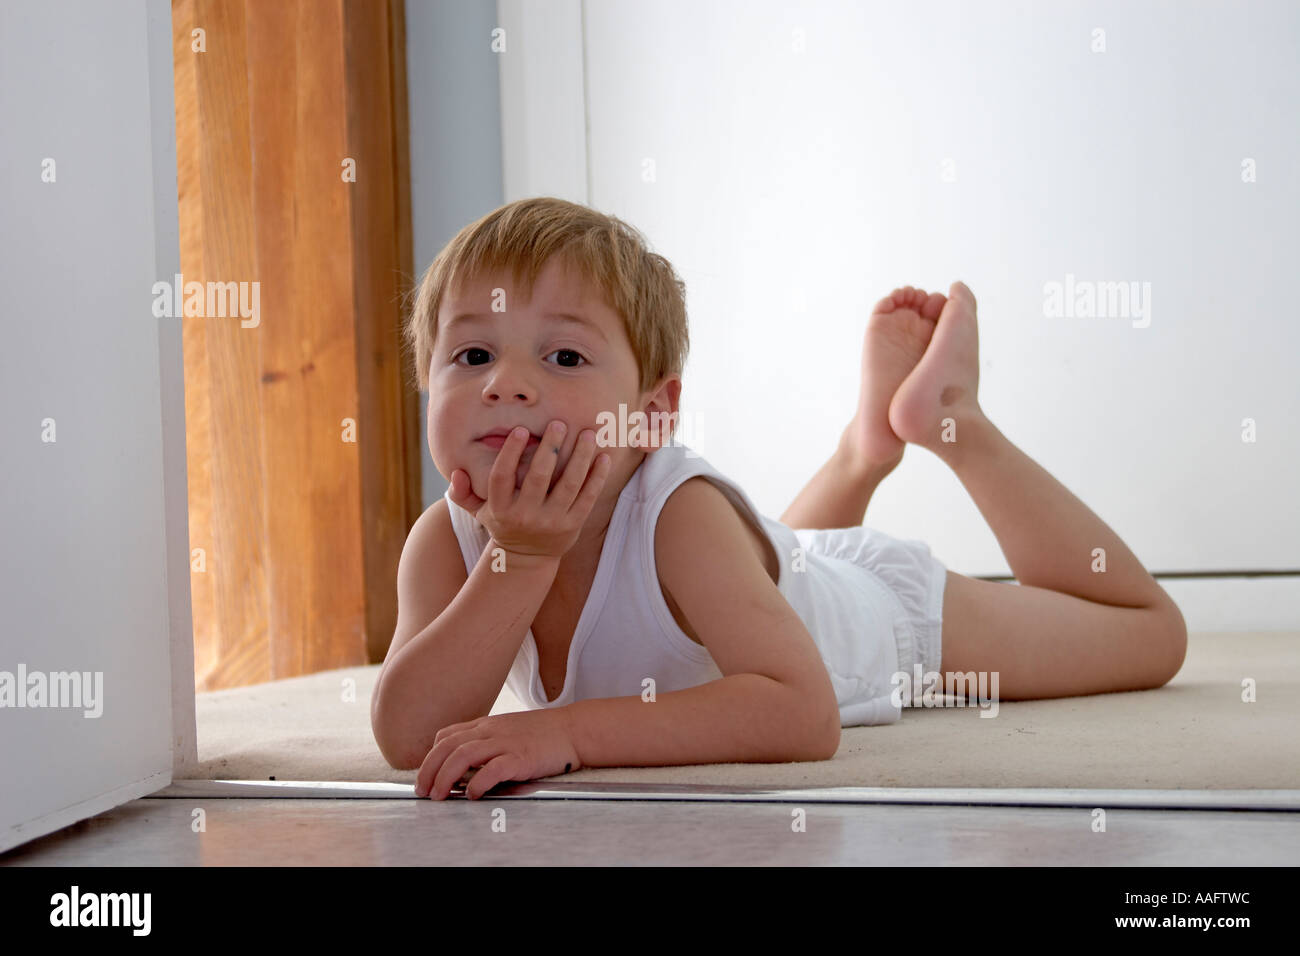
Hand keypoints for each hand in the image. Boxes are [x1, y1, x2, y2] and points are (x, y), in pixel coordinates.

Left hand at [413, 708, 581, 799]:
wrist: (575, 729)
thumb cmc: (544, 734)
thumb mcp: (509, 730)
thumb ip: (487, 742)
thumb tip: (466, 767)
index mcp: (487, 724)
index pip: (447, 735)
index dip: (431, 756)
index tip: (427, 775)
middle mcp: (492, 731)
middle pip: (448, 746)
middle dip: (429, 770)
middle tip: (424, 791)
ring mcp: (506, 742)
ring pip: (463, 755)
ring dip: (445, 777)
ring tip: (440, 795)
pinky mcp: (521, 757)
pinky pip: (492, 768)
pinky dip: (477, 782)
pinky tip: (473, 795)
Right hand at [447, 422, 611, 559]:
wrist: (526, 559)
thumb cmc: (503, 523)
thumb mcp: (479, 511)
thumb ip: (463, 492)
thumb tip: (455, 472)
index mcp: (501, 508)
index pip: (501, 477)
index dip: (510, 453)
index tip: (520, 429)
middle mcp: (526, 516)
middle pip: (537, 477)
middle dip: (549, 448)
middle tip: (559, 423)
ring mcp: (551, 521)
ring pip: (568, 485)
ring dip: (580, 457)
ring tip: (588, 434)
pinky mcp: (573, 525)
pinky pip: (588, 498)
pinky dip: (597, 477)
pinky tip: (604, 456)